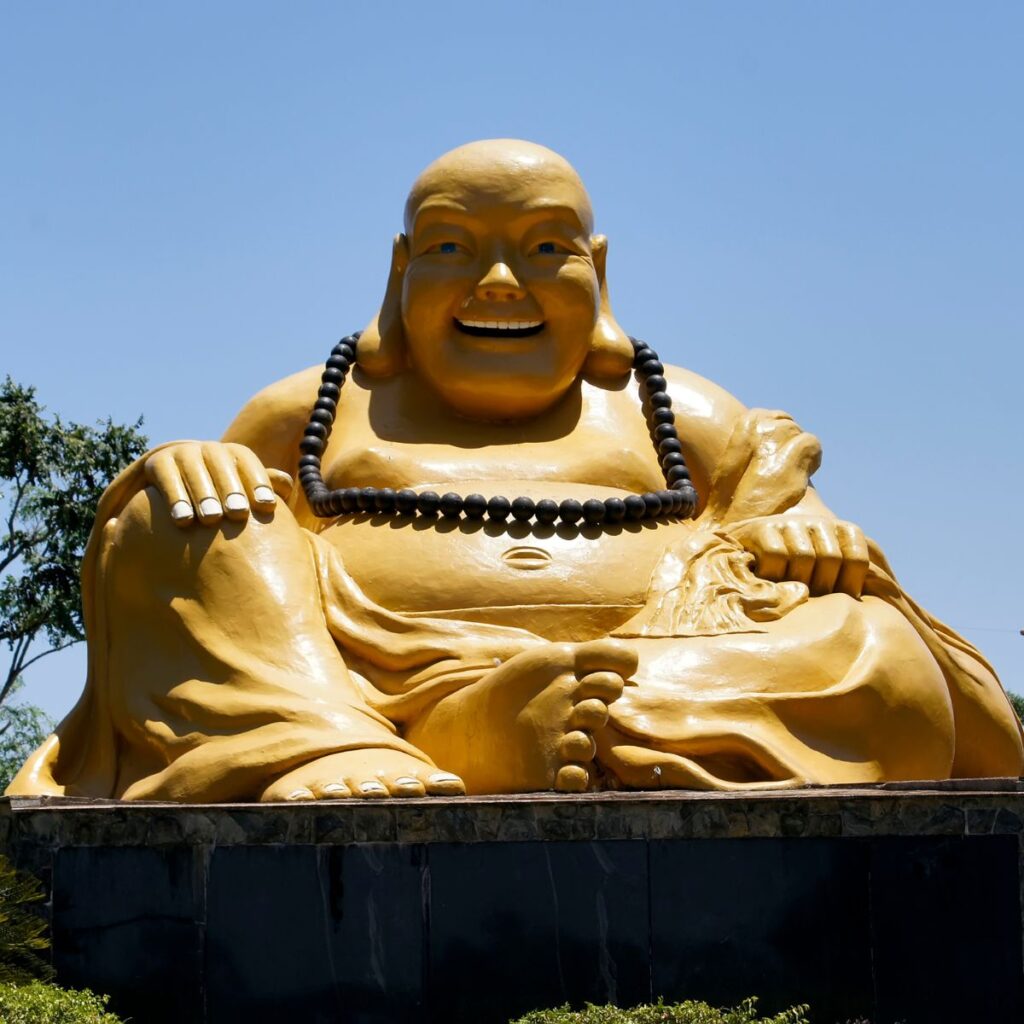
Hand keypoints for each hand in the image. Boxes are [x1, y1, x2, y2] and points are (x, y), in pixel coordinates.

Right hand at [144, 441, 290, 526]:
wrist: (170, 486)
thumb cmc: (218, 495)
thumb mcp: (239, 490)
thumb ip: (261, 487)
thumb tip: (287, 485)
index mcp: (232, 454)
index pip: (247, 461)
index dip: (258, 481)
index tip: (267, 506)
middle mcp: (208, 449)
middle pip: (221, 465)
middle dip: (231, 489)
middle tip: (238, 514)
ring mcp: (182, 453)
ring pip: (194, 470)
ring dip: (203, 494)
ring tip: (211, 519)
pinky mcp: (157, 462)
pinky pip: (166, 477)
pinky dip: (174, 497)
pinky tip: (183, 520)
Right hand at [727, 514, 868, 596]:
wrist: (748, 554)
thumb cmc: (795, 576)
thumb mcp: (827, 576)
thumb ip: (850, 583)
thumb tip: (881, 603)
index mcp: (841, 531)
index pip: (856, 558)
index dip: (849, 584)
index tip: (836, 598)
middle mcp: (817, 521)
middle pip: (830, 558)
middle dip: (820, 585)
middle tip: (808, 597)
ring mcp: (789, 523)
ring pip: (803, 557)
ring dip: (795, 580)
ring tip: (789, 589)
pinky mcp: (762, 528)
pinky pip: (776, 554)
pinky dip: (774, 573)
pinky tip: (768, 579)